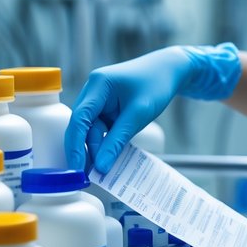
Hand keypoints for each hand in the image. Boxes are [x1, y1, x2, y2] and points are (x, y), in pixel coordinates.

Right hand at [64, 42, 240, 173]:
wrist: (170, 70)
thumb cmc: (156, 85)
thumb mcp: (139, 114)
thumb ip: (118, 140)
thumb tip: (101, 166)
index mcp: (98, 85)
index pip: (79, 118)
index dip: (75, 145)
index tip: (77, 168)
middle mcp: (93, 91)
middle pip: (82, 126)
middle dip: (86, 150)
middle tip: (91, 176)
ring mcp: (98, 100)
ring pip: (91, 130)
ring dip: (97, 149)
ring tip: (103, 171)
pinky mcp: (106, 108)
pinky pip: (101, 129)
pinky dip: (105, 143)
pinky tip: (109, 158)